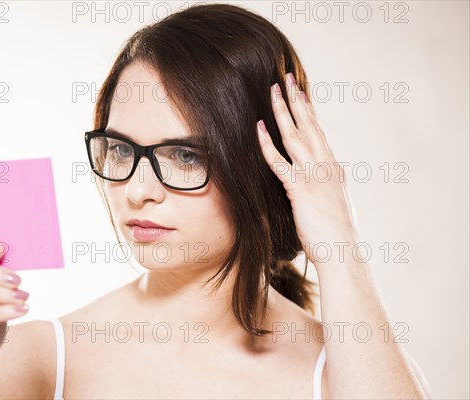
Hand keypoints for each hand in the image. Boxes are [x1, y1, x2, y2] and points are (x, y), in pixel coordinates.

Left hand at [256, 72, 360, 265]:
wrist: (343, 253)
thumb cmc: (337, 237)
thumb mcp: (334, 207)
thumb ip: (326, 191)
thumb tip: (320, 187)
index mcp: (334, 170)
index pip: (319, 134)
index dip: (309, 113)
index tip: (301, 94)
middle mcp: (326, 166)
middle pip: (309, 126)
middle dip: (297, 100)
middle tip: (287, 79)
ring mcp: (314, 176)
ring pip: (296, 135)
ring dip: (283, 111)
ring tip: (274, 89)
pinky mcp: (301, 189)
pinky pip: (280, 161)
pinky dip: (268, 143)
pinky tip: (259, 127)